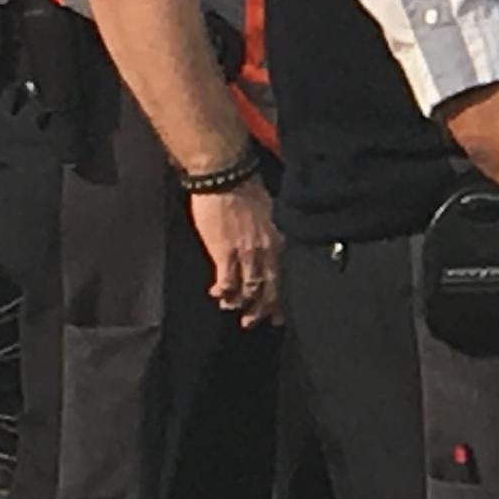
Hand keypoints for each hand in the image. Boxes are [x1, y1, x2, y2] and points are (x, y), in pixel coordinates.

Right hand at [188, 178, 284, 325]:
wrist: (226, 176)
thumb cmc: (245, 188)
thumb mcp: (268, 213)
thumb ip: (269, 233)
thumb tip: (266, 246)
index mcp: (278, 240)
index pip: (281, 277)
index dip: (277, 299)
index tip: (276, 314)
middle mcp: (266, 251)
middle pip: (268, 289)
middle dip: (261, 309)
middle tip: (254, 322)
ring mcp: (246, 253)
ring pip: (248, 289)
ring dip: (241, 304)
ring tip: (233, 311)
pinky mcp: (224, 252)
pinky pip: (227, 282)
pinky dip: (223, 292)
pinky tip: (218, 295)